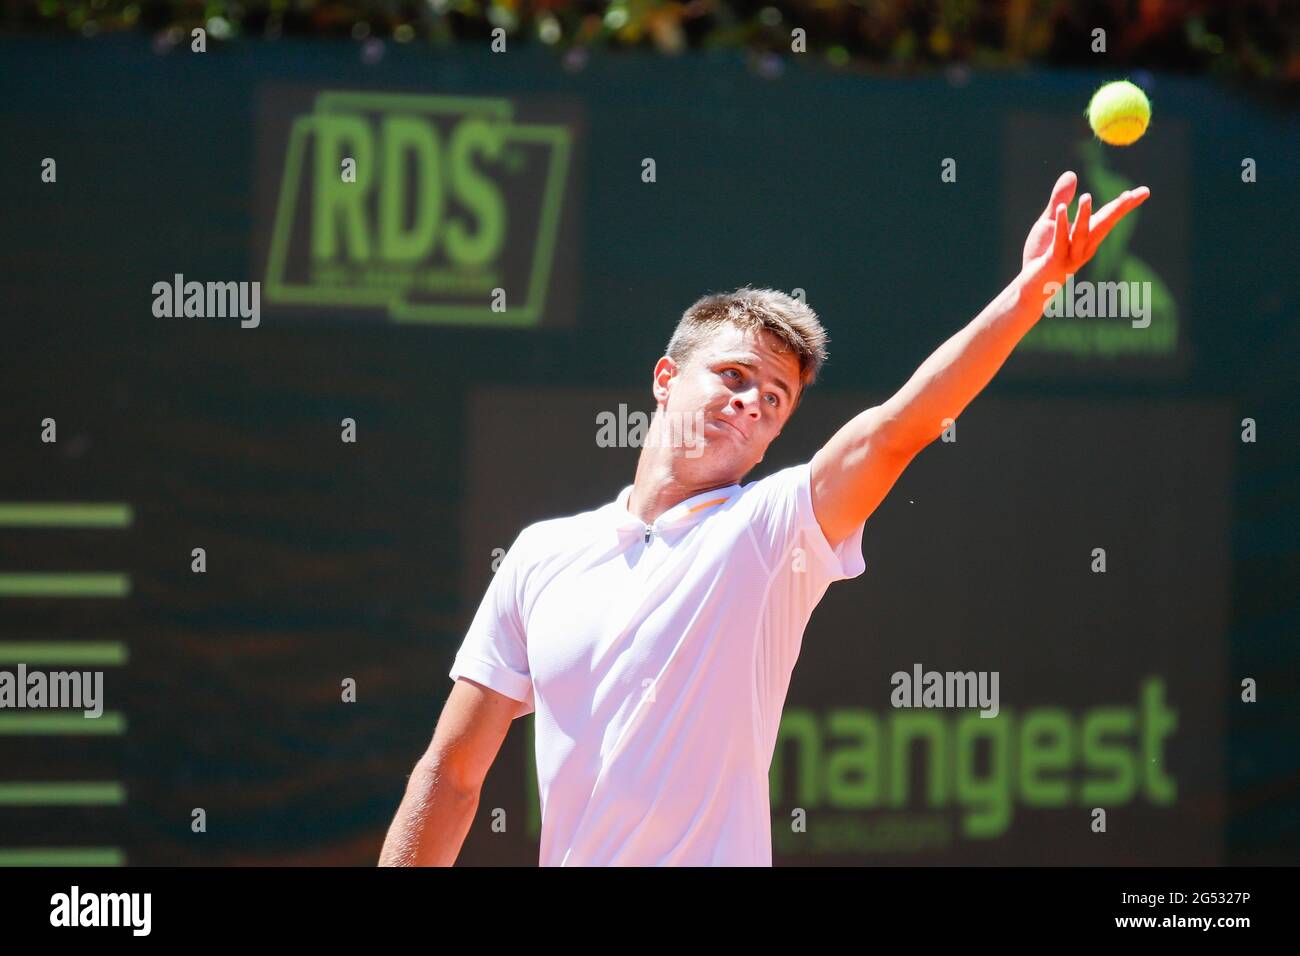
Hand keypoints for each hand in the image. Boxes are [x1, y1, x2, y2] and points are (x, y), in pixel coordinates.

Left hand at [1022, 170, 1150, 276]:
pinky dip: (1061, 226)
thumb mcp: (1050, 221)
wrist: (1030, 286)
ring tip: (1086, 196)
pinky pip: (1060, 242)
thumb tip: (1072, 174)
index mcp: (1087, 236)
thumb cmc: (1041, 254)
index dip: (1123, 205)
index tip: (1142, 192)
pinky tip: (1060, 209)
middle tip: (1135, 194)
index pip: (1108, 217)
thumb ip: (1060, 198)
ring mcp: (1072, 255)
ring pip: (1082, 234)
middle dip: (1120, 210)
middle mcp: (1085, 246)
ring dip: (1084, 216)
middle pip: (1105, 225)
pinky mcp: (1055, 261)